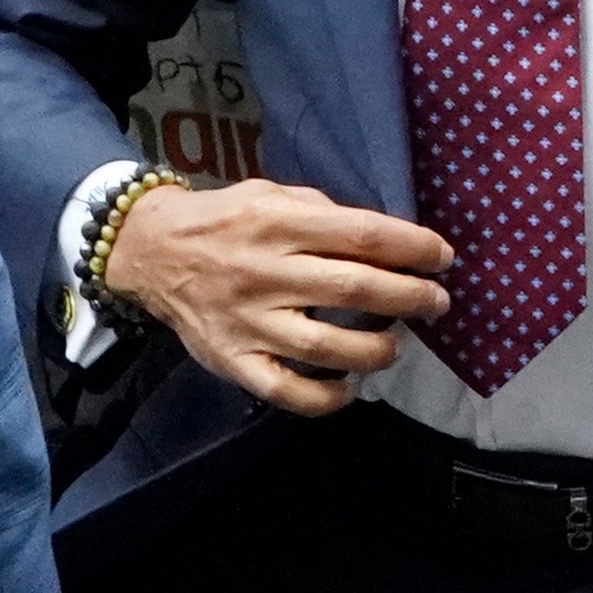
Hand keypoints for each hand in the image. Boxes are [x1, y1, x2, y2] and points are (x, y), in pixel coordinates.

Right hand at [104, 176, 451, 414]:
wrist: (149, 251)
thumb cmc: (224, 220)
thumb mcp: (270, 194)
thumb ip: (321, 213)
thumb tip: (384, 240)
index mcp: (276, 223)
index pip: (360, 234)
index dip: (411, 247)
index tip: (442, 258)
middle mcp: (263, 272)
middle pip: (352, 288)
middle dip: (409, 297)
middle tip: (437, 303)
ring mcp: (247, 322)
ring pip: (325, 347)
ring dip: (375, 349)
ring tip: (395, 344)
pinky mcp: (232, 360)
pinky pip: (284, 391)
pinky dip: (324, 398)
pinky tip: (348, 388)